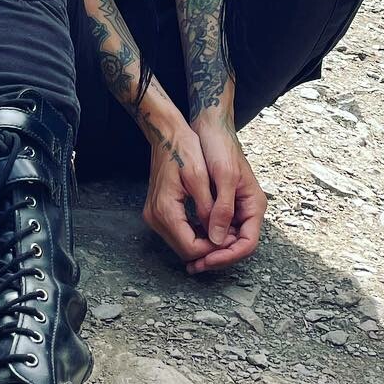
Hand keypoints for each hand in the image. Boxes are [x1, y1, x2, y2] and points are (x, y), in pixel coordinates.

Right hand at [142, 115, 215, 264]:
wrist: (166, 133)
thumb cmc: (184, 149)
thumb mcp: (200, 177)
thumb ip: (208, 210)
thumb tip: (218, 237)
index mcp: (166, 210)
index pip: (191, 248)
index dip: (213, 248)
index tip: (230, 239)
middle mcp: (155, 218)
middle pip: (184, 250)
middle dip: (208, 247)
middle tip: (229, 236)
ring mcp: (153, 215)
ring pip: (180, 243)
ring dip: (201, 241)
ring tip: (222, 229)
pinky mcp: (156, 211)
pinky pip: (176, 231)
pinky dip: (192, 231)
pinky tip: (208, 222)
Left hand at [184, 108, 266, 273]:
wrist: (210, 126)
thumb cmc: (220, 146)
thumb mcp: (224, 176)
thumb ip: (222, 208)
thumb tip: (217, 240)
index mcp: (254, 205)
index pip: (247, 243)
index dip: (227, 256)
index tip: (207, 259)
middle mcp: (246, 211)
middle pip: (236, 246)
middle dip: (216, 257)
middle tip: (195, 266)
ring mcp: (234, 209)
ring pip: (224, 241)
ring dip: (209, 252)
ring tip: (191, 260)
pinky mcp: (220, 205)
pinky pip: (215, 230)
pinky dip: (204, 239)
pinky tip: (190, 241)